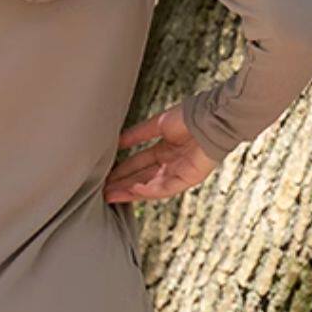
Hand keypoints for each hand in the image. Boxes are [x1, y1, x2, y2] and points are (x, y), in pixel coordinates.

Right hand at [103, 104, 219, 202]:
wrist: (210, 118)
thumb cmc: (188, 116)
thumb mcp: (157, 124)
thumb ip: (137, 134)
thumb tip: (116, 141)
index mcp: (165, 150)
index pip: (139, 164)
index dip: (122, 170)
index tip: (104, 176)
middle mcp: (171, 163)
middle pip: (142, 178)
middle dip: (122, 184)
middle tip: (101, 191)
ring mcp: (180, 172)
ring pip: (150, 186)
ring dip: (130, 191)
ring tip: (110, 195)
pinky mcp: (189, 179)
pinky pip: (166, 188)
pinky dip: (150, 190)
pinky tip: (134, 190)